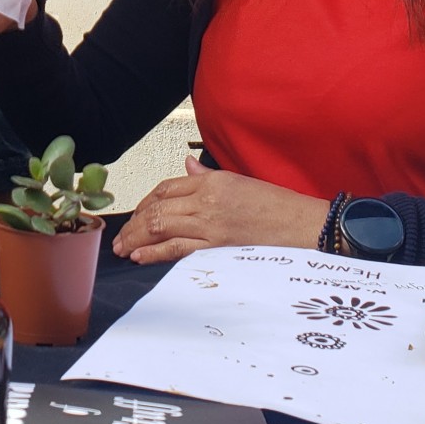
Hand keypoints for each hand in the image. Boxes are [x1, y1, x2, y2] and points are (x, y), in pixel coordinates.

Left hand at [109, 157, 324, 264]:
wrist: (304, 226)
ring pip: (160, 227)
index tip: (136, 215)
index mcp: (213, 181)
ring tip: (123, 248)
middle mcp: (207, 199)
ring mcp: (211, 224)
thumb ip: (208, 176)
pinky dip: (154, 252)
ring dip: (136, 238)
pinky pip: (177, 248)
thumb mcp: (240, 182)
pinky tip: (140, 256)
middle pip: (157, 208)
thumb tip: (187, 167)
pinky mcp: (218, 246)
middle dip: (133, 224)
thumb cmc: (278, 206)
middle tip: (120, 237)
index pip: (166, 187)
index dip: (145, 202)